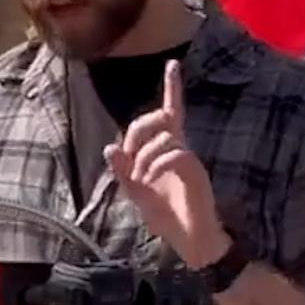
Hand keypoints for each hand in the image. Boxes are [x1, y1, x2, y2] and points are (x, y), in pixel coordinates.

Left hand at [103, 59, 230, 267]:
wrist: (189, 240)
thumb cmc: (165, 215)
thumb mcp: (135, 192)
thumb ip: (122, 171)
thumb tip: (108, 148)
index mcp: (166, 149)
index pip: (169, 112)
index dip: (172, 88)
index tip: (174, 63)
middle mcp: (180, 147)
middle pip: (159, 117)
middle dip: (138, 130)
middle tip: (128, 159)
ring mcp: (189, 158)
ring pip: (163, 136)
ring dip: (143, 156)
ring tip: (141, 180)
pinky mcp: (195, 170)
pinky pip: (173, 154)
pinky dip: (156, 166)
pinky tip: (151, 181)